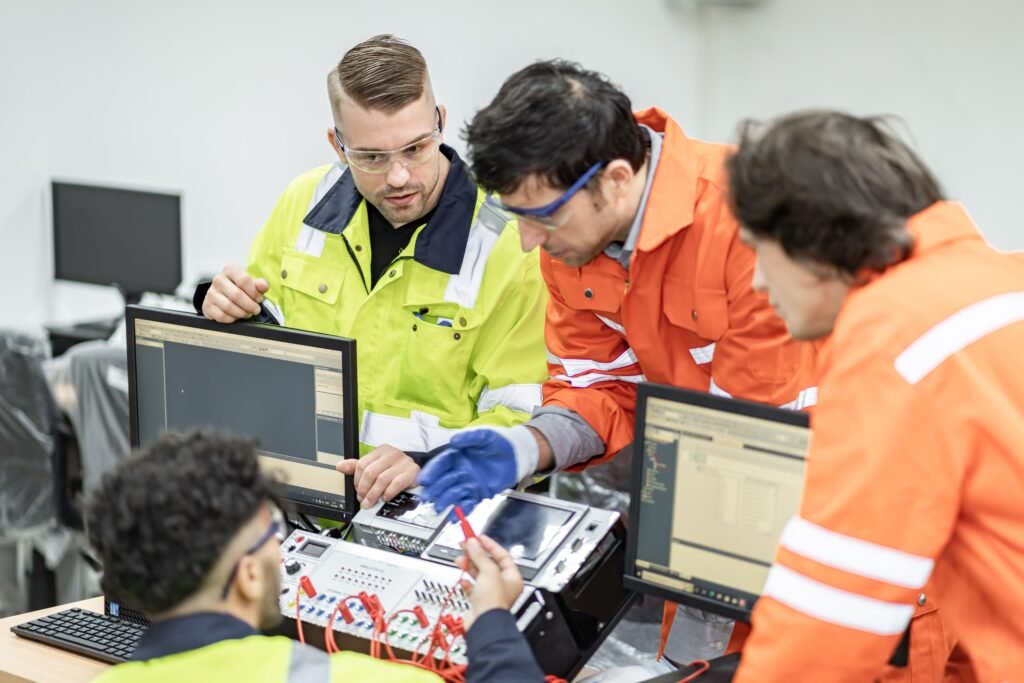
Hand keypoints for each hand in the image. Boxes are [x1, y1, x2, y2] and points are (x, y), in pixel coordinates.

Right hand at [202, 264, 268, 322]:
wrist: (224, 295)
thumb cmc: (240, 288)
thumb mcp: (251, 283)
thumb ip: (260, 284)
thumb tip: (264, 286)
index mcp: (230, 270)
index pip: (243, 280)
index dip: (254, 292)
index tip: (259, 298)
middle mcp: (218, 279)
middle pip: (236, 295)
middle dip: (249, 305)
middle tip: (256, 309)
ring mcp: (211, 293)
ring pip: (228, 307)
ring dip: (242, 313)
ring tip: (247, 313)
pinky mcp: (207, 306)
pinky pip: (221, 316)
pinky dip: (232, 319)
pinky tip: (236, 316)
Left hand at [335, 445, 419, 507]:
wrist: (416, 471)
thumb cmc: (394, 469)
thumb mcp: (376, 466)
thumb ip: (357, 467)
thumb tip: (340, 466)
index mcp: (381, 450)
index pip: (362, 464)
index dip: (356, 481)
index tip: (357, 491)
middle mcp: (392, 454)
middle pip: (371, 472)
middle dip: (364, 489)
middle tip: (362, 500)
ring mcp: (403, 462)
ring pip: (382, 479)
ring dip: (374, 494)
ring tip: (370, 502)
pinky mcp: (412, 471)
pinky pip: (396, 483)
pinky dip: (388, 493)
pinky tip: (385, 497)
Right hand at [417, 427, 537, 514]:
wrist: (517, 454)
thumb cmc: (499, 442)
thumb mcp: (484, 436)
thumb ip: (469, 438)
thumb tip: (453, 440)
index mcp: (457, 456)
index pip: (441, 464)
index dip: (432, 471)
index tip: (424, 479)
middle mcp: (459, 470)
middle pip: (443, 481)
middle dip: (434, 489)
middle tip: (426, 497)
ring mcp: (468, 483)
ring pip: (453, 493)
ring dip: (445, 501)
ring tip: (438, 508)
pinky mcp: (478, 493)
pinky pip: (467, 503)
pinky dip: (461, 510)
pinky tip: (454, 518)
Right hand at [454, 535, 523, 628]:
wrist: (483, 624)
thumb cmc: (493, 602)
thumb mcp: (488, 571)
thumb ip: (480, 555)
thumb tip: (474, 543)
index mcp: (512, 577)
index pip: (502, 555)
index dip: (490, 545)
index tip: (479, 537)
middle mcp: (503, 585)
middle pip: (488, 564)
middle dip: (476, 554)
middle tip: (465, 545)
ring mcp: (491, 593)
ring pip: (479, 574)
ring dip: (469, 565)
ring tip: (460, 559)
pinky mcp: (479, 601)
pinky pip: (472, 587)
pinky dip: (467, 582)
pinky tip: (463, 579)